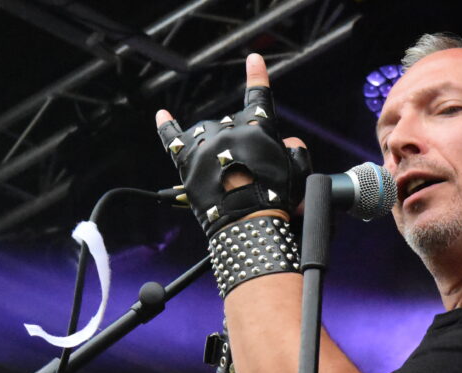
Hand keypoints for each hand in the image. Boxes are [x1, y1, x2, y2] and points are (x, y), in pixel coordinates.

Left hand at [155, 54, 310, 235]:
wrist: (247, 223)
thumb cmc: (276, 200)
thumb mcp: (299, 172)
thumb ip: (294, 150)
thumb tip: (286, 144)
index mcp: (258, 127)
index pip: (258, 96)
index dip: (257, 77)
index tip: (253, 60)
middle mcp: (229, 128)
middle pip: (234, 125)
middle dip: (244, 144)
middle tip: (251, 175)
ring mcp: (205, 142)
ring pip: (209, 132)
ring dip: (218, 146)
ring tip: (226, 172)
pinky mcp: (186, 160)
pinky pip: (171, 137)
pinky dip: (166, 125)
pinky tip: (162, 115)